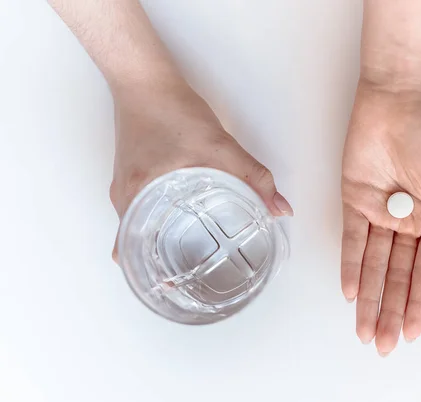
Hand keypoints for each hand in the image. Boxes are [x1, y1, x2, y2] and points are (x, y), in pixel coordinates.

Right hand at [109, 81, 292, 259]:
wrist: (145, 80)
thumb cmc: (174, 110)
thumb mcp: (221, 145)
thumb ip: (254, 177)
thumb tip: (280, 209)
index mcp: (138, 195)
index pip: (131, 249)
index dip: (149, 274)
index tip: (171, 286)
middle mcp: (124, 196)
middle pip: (133, 243)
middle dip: (156, 264)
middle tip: (184, 277)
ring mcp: (123, 186)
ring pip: (135, 228)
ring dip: (155, 243)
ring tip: (183, 256)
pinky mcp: (128, 175)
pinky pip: (138, 210)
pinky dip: (153, 223)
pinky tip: (177, 222)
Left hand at [341, 82, 420, 354]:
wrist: (402, 102)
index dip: (419, 304)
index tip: (412, 333)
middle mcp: (409, 224)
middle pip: (397, 276)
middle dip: (390, 310)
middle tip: (381, 344)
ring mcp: (381, 214)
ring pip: (374, 265)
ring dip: (369, 297)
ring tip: (364, 330)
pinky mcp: (355, 202)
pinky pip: (353, 240)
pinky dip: (351, 266)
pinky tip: (351, 292)